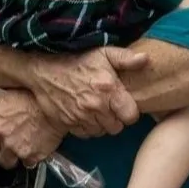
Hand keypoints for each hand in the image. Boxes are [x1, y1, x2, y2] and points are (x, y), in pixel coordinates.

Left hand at [0, 90, 64, 169]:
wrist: (58, 107)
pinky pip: (26, 164)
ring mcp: (11, 146)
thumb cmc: (38, 97)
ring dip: (12, 157)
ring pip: (5, 162)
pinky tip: (35, 150)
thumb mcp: (11, 94)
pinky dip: (30, 159)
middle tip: (8, 144)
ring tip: (21, 150)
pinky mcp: (28, 156)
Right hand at [26, 47, 148, 137]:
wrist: (42, 70)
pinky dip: (86, 127)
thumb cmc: (75, 60)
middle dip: (115, 119)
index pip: (131, 116)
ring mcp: (81, 117)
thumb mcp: (102, 53)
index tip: (124, 105)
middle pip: (116, 127)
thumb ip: (125, 58)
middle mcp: (96, 107)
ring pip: (101, 132)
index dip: (129, 112)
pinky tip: (83, 114)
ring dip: (101, 124)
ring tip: (96, 110)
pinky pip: (85, 134)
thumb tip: (146, 59)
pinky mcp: (68, 124)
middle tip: (109, 107)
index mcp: (109, 90)